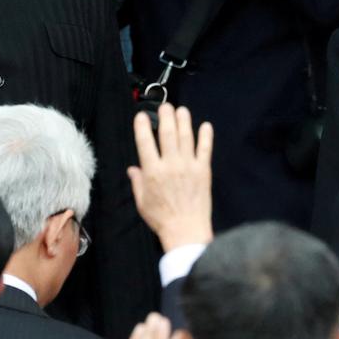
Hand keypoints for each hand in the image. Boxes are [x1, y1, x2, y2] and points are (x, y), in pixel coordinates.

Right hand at [128, 103, 213, 252]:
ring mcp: (189, 167)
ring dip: (183, 121)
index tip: (141, 116)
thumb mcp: (142, 202)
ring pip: (186, 137)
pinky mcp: (204, 171)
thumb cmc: (162, 219)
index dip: (142, 126)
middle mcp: (170, 165)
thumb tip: (133, 170)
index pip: (145, 142)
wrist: (186, 231)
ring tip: (182, 110)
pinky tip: (205, 126)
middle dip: (165, 116)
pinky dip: (206, 136)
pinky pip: (205, 149)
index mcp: (152, 172)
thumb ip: (137, 182)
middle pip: (167, 133)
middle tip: (165, 106)